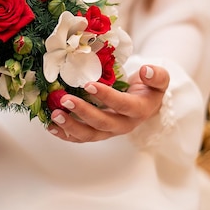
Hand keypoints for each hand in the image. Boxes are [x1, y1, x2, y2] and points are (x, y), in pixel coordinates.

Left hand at [47, 65, 168, 141]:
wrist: (144, 102)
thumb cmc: (148, 87)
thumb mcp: (158, 79)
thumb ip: (156, 75)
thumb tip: (145, 71)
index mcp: (138, 110)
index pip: (122, 105)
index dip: (106, 96)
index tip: (88, 84)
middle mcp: (123, 125)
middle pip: (102, 123)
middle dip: (83, 112)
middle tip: (65, 100)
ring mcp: (108, 131)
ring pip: (89, 134)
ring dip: (71, 126)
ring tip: (55, 114)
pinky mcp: (96, 133)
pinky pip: (80, 138)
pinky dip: (64, 134)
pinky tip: (51, 126)